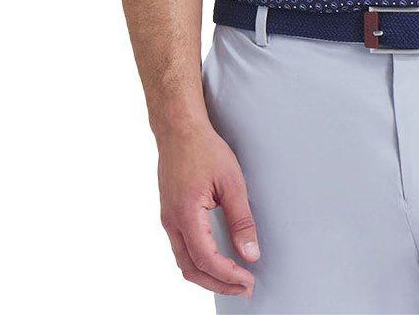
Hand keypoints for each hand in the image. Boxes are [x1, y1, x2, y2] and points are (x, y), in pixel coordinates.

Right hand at [157, 123, 259, 296]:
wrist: (179, 129)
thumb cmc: (204, 149)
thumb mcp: (232, 182)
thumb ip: (241, 220)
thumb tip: (250, 253)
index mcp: (186, 214)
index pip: (206, 259)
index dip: (228, 275)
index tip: (248, 280)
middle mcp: (172, 222)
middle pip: (191, 269)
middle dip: (218, 284)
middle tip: (244, 287)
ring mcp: (168, 220)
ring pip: (184, 262)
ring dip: (208, 276)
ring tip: (234, 278)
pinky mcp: (170, 215)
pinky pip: (181, 248)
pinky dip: (199, 262)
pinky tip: (217, 260)